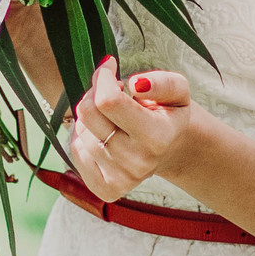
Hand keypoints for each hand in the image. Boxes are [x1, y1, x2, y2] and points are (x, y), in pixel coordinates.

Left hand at [68, 55, 196, 202]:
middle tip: (111, 92)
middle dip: (94, 94)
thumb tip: (136, 83)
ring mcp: (121, 179)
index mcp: (157, 137)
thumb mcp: (177, 90)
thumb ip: (162, 82)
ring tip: (112, 116)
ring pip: (81, 132)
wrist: (171, 148)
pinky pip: (76, 152)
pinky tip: (103, 135)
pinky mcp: (106, 188)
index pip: (108, 101)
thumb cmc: (169, 113)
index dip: (103, 78)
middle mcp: (138, 162)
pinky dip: (84, 138)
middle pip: (89, 114)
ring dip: (91, 117)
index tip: (110, 67)